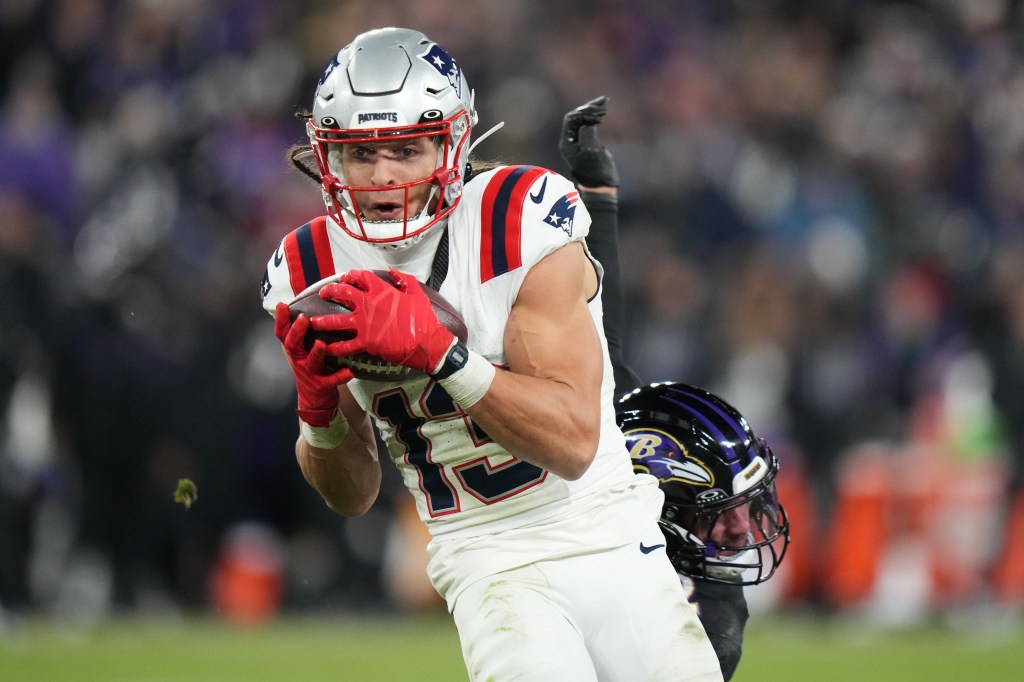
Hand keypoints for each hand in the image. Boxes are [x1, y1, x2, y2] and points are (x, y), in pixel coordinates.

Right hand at [274, 302, 352, 426]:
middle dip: (296, 332)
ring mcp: (308, 374)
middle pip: (291, 345)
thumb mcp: (307, 347)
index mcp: (295, 348)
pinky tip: (350, 372)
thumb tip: (318, 301)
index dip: (280, 320)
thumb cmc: (314, 364)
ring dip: (316, 353)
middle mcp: (297, 359)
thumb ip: (310, 329)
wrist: (315, 397)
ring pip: (309, 363)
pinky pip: (330, 381)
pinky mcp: (320, 386)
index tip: (282, 305)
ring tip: (322, 344)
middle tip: (303, 319)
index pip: (282, 332)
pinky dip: (339, 376)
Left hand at [315, 269, 455, 374]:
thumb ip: (404, 280)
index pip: (360, 277)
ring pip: (336, 320)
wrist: (426, 342)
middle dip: (330, 292)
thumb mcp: (417, 294)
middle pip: (342, 293)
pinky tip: (327, 349)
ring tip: (313, 322)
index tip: (344, 278)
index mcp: (381, 291)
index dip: (350, 275)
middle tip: (323, 294)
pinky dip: (335, 348)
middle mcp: (369, 305)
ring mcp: (365, 324)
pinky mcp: (366, 342)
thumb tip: (393, 272)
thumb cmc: (423, 319)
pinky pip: (345, 345)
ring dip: (323, 321)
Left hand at [558, 95, 618, 187]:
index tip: (598, 114)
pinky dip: (595, 117)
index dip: (584, 112)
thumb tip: (588, 122)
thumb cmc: (596, 172)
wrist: (600, 187)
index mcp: (567, 143)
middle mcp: (570, 141)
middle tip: (603, 102)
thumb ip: (587, 134)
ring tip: (605, 102)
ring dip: (592, 110)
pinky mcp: (587, 144)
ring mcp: (578, 142)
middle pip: (576, 117)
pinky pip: (588, 125)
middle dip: (589, 108)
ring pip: (582, 120)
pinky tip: (603, 112)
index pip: (571, 119)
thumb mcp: (591, 152)